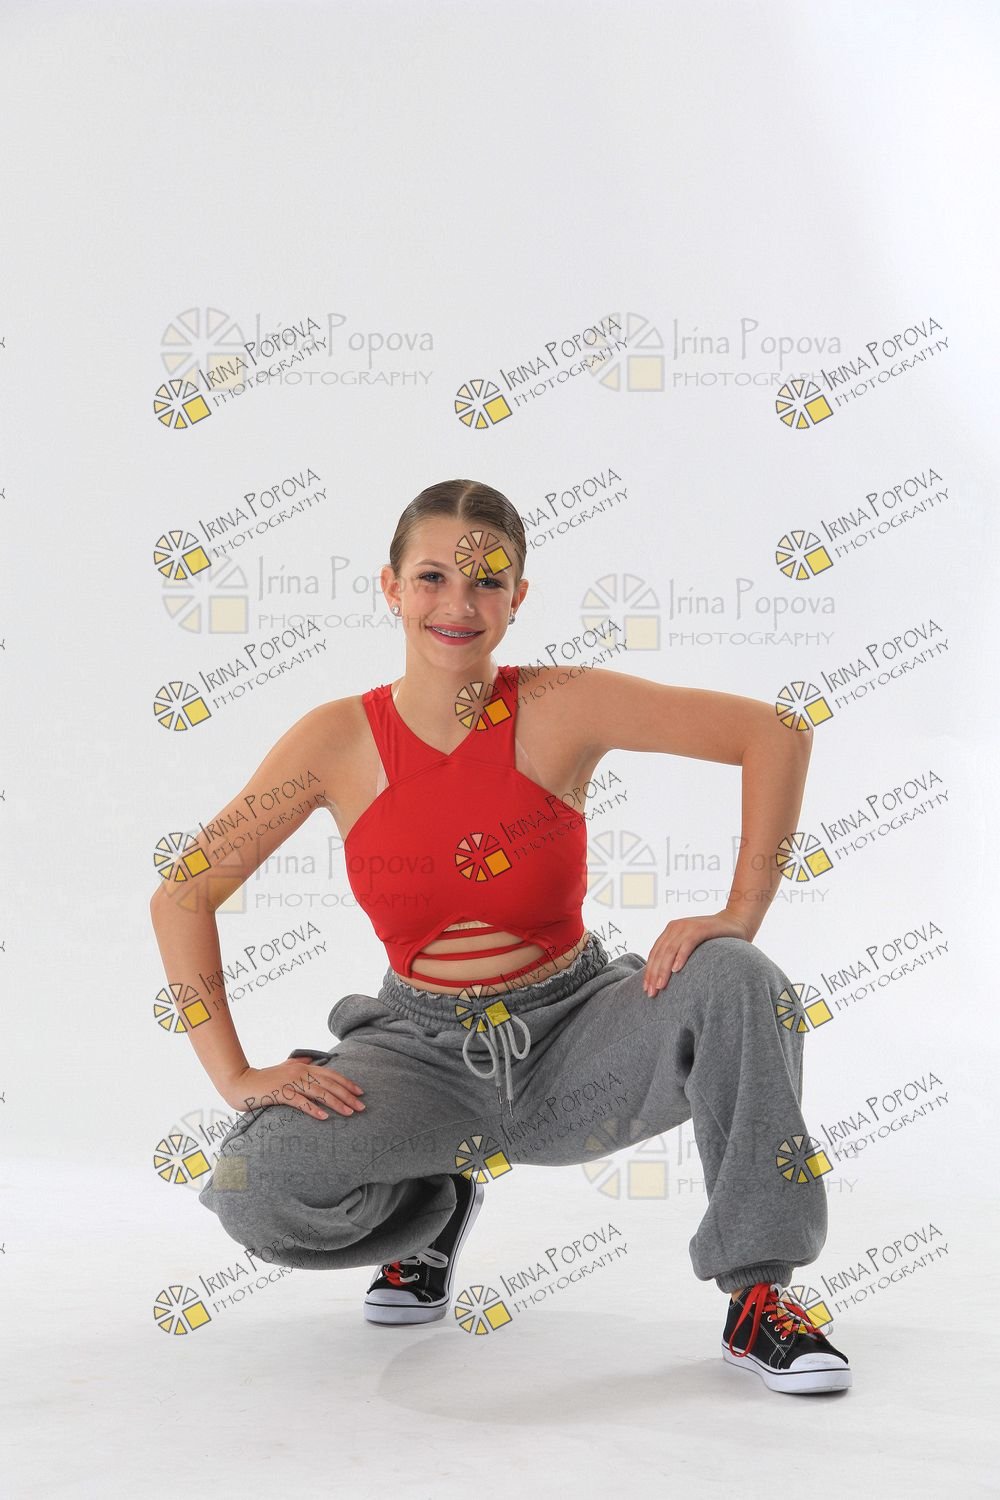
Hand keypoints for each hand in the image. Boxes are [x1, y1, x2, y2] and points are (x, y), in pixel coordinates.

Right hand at [218, 1055, 366, 1120]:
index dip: (347, 1083)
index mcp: (303, 1067)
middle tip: (362, 1106)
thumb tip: (311, 1059)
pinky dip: (314, 1109)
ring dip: (336, 1103)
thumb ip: (298, 1062)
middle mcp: (300, 1072)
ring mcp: (290, 1082)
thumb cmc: (264, 1078)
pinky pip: (300, 1102)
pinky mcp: (280, 1093)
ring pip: (319, 1093)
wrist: (241, 1083)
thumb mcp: (284, 1067)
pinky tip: (325, 1117)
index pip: (331, 1074)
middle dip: (347, 1095)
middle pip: (329, 1084)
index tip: (360, 1092)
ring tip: (349, 1112)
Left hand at [643, 910, 750, 996]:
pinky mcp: (701, 928)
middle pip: (660, 953)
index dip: (649, 971)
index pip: (655, 953)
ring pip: (670, 950)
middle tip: (651, 992)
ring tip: (660, 986)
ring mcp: (688, 926)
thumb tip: (665, 978)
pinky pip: (688, 944)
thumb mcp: (691, 945)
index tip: (646, 989)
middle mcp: (676, 927)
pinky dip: (681, 956)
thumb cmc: (713, 939)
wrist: (735, 922)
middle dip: (653, 974)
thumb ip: (678, 955)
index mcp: (670, 931)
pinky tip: (676, 970)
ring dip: (663, 969)